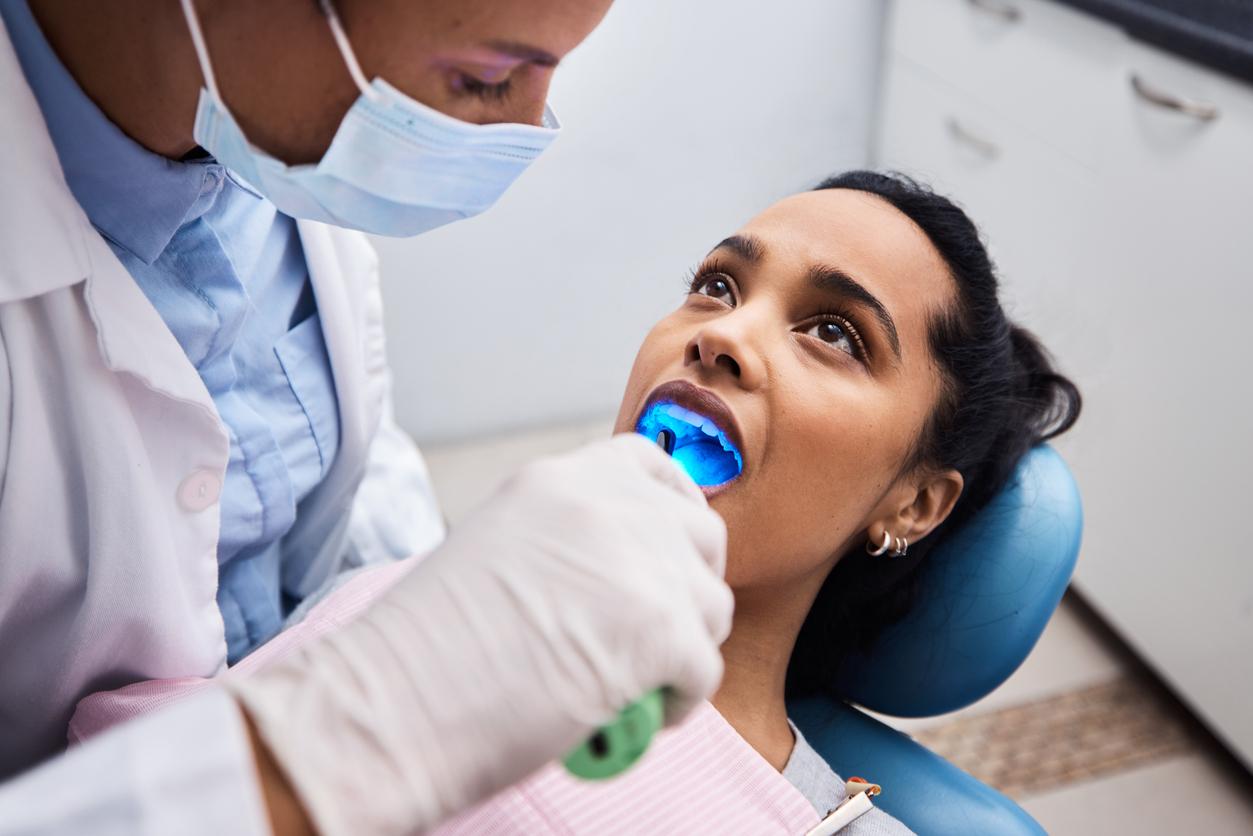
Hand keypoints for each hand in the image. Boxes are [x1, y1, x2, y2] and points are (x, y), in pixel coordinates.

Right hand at [230, 434, 732, 834]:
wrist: (386, 706)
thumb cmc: (422, 651)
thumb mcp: (498, 548)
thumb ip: (564, 542)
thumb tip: (615, 575)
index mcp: (559, 480)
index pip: (652, 467)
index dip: (675, 511)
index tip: (670, 552)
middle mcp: (606, 506)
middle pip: (700, 534)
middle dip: (691, 585)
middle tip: (659, 632)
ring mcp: (638, 564)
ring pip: (712, 604)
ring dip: (689, 647)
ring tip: (641, 683)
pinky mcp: (659, 631)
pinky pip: (705, 668)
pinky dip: (682, 701)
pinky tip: (636, 716)